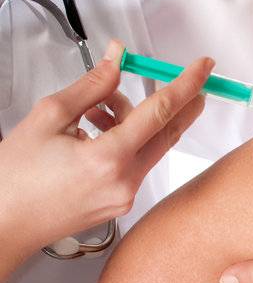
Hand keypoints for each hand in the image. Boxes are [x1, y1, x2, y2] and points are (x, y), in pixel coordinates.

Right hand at [0, 41, 210, 263]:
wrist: (4, 221)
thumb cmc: (17, 177)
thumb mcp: (50, 116)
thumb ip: (92, 86)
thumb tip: (117, 61)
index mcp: (108, 159)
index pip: (161, 113)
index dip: (186, 85)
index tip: (203, 68)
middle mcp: (124, 183)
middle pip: (167, 134)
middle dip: (181, 104)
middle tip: (194, 82)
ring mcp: (124, 198)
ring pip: (148, 148)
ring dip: (138, 121)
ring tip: (101, 106)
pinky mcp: (119, 205)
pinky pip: (135, 165)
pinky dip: (126, 142)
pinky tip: (98, 129)